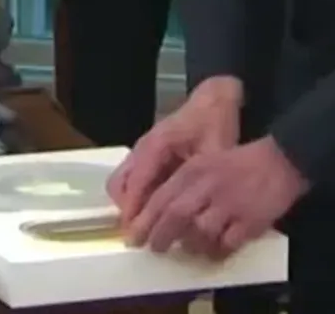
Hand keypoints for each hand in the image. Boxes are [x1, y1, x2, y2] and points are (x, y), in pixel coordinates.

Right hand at [109, 76, 242, 226]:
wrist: (214, 98)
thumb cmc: (214, 122)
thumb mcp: (216, 150)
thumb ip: (203, 180)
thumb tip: (197, 211)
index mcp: (157, 145)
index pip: (136, 183)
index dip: (133, 212)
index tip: (135, 236)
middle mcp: (143, 148)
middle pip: (119, 185)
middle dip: (127, 211)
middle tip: (142, 235)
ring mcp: (142, 151)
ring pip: (122, 183)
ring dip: (131, 205)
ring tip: (149, 227)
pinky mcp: (147, 155)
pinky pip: (132, 179)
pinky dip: (138, 197)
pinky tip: (157, 211)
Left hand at [126, 137, 307, 258]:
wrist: (281, 160)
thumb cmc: (240, 163)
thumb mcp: (206, 161)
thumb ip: (185, 184)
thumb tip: (160, 212)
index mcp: (196, 170)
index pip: (162, 198)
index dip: (145, 220)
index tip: (134, 236)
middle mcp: (208, 186)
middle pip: (175, 216)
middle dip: (160, 236)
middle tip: (155, 248)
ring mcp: (229, 204)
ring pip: (199, 233)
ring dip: (191, 245)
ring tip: (188, 248)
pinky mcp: (249, 221)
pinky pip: (226, 245)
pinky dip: (217, 251)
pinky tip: (216, 250)